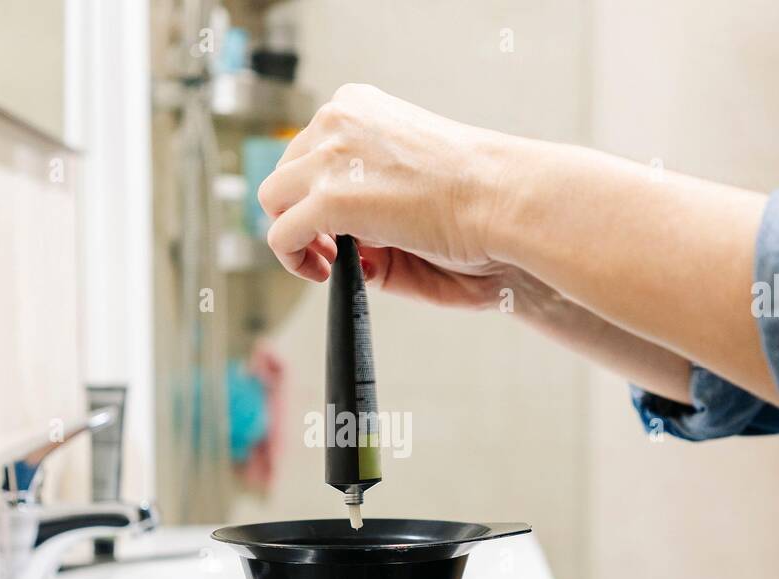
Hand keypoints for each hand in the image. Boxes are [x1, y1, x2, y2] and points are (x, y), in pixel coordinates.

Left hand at [257, 83, 507, 292]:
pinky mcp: (330, 199)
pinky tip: (324, 272)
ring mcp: (330, 157)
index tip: (341, 222)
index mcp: (358, 106)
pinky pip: (280, 235)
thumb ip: (366, 190)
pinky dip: (292, 259)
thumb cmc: (478, 194)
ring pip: (273, 199)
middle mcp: (338, 119)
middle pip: (286, 170)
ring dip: (293, 234)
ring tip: (327, 261)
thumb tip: (335, 228)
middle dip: (302, 210)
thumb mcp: (409, 175)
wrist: (504, 198)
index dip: (317, 189)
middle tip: (333, 248)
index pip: (309, 146)